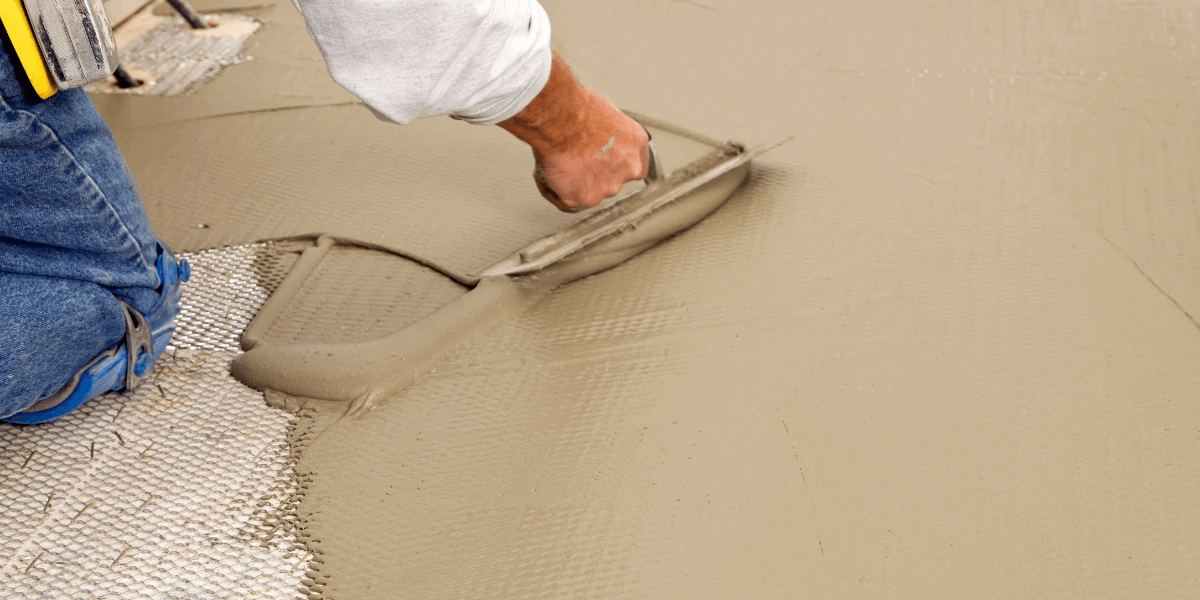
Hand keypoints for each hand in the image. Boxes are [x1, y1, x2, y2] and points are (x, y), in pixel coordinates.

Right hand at [498, 53, 649, 211]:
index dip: (616, 165)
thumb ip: (605, 135)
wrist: (559, 117)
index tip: (603, 162)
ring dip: (572, 182)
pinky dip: (552, 190)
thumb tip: (594, 140)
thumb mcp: (604, 114)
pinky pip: (565, 201)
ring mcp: (607, 187)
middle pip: (611, 180)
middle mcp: (628, 168)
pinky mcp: (583, 199)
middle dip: (592, 174)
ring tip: (554, 161)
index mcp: (636, 144)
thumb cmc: (575, 107)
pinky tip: (544, 173)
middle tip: (572, 160)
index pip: (634, 165)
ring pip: (588, 192)